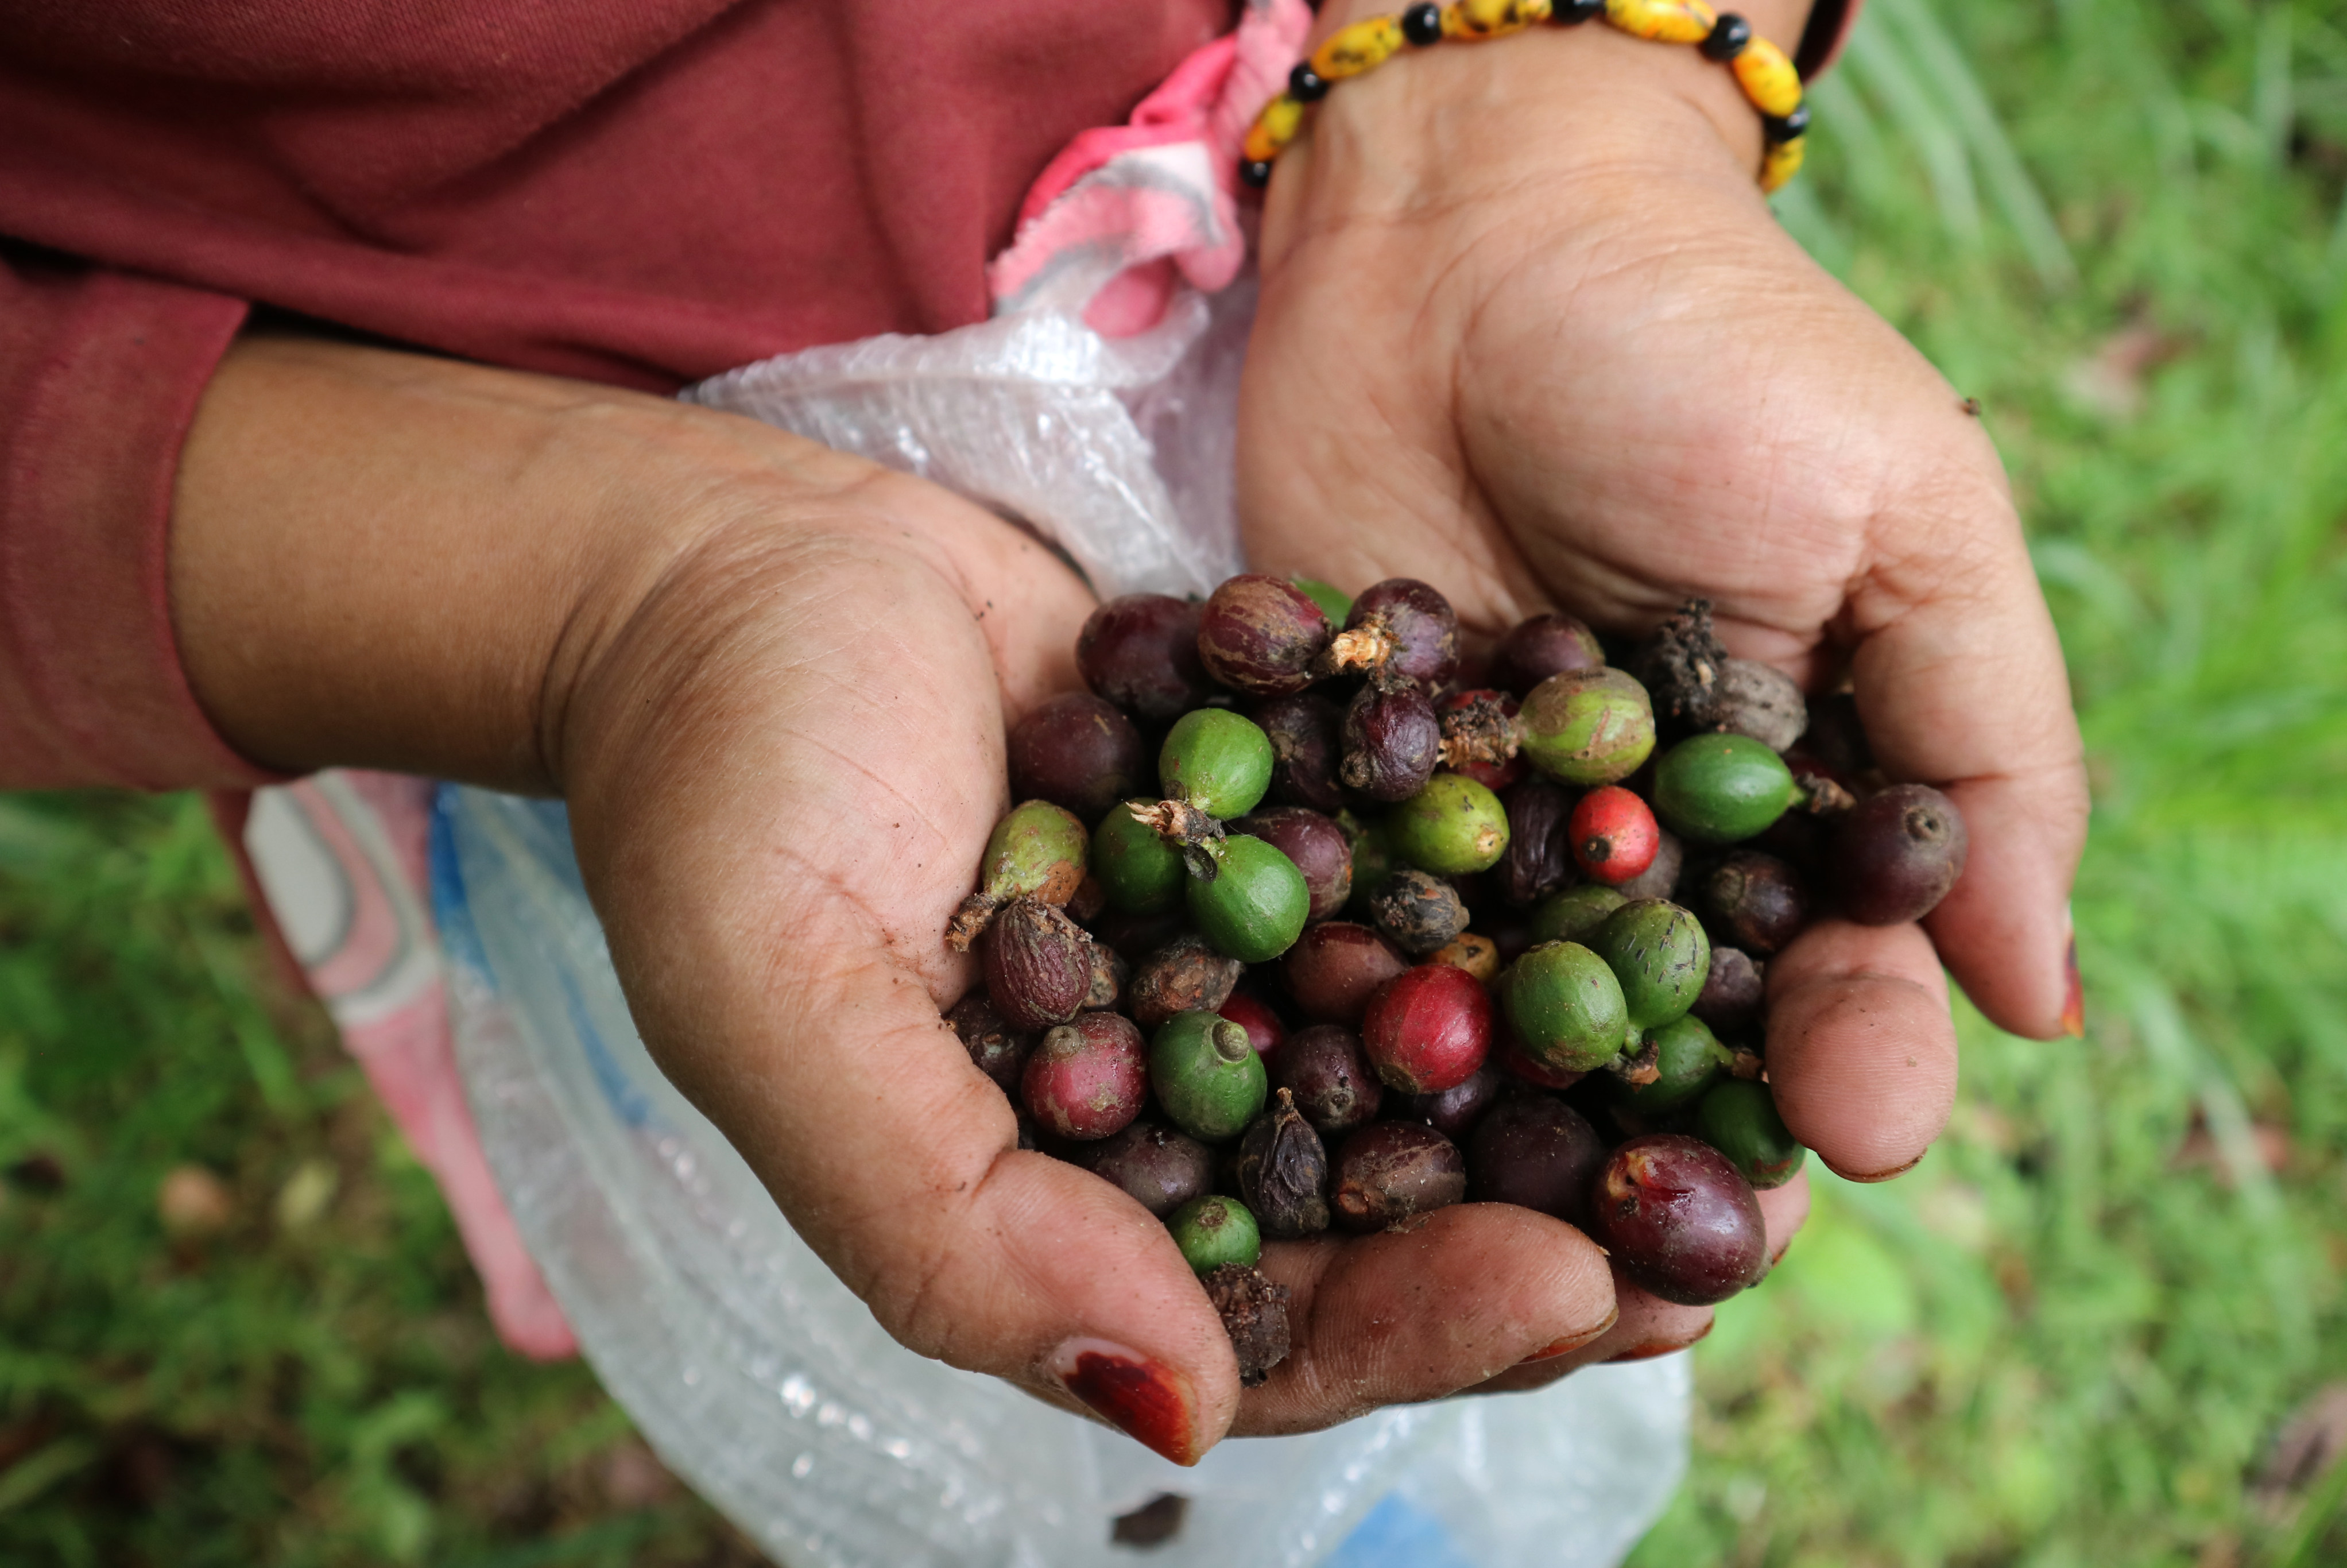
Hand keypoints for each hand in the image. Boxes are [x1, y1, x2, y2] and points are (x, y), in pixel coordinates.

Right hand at [170, 337, 1620, 1462]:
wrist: (733, 560)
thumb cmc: (722, 783)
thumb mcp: (784, 1012)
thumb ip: (948, 1227)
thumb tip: (1178, 1421)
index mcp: (1061, 1202)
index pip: (1264, 1325)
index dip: (1420, 1324)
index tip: (1574, 1290)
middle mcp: (1170, 1105)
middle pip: (1388, 1212)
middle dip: (1550, 1226)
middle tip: (1723, 1224)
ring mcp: (1234, 962)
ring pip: (1433, 1060)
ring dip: (1580, 1080)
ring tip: (1742, 1078)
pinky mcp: (1281, 824)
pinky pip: (1422, 887)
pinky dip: (1529, 900)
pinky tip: (1652, 881)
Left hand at [1237, 11, 2087, 1352]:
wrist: (1463, 229)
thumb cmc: (1709, 352)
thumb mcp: (1899, 517)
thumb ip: (1980, 747)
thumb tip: (2043, 1002)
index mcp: (1790, 811)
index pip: (1833, 980)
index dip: (1848, 1057)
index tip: (1850, 1128)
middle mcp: (1631, 856)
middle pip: (1656, 1043)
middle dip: (1663, 1141)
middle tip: (1655, 1247)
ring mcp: (1471, 841)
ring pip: (1491, 1025)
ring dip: (1491, 1121)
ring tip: (1487, 1218)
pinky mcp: (1328, 799)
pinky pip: (1335, 926)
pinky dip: (1329, 1003)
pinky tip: (1318, 1086)